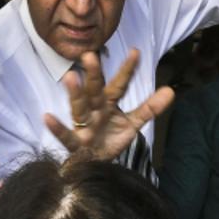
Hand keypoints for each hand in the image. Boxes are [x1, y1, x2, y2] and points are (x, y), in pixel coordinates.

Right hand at [44, 49, 174, 162]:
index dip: (127, 71)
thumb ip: (149, 108)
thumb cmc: (109, 140)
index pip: (119, 85)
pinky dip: (57, 128)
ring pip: (78, 108)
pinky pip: (65, 135)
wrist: (94, 165)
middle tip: (91, 56)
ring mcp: (83, 126)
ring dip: (74, 94)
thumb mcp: (132, 124)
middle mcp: (94, 111)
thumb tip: (171, 90)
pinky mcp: (75, 144)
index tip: (136, 52)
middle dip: (93, 75)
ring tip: (70, 78)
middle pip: (94, 91)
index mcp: (108, 104)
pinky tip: (47, 118)